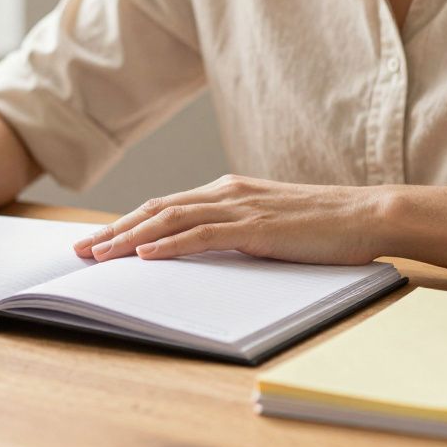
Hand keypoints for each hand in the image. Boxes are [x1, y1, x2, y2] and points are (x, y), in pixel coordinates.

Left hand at [72, 175, 383, 265]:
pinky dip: (170, 244)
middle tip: (80, 251)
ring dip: (130, 238)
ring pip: (170, 220)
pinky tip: (146, 254)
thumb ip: (234, 231)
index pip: (164, 206)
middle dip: (114, 231)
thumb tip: (201, 249)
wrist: (367, 213)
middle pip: (156, 210)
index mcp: (228, 191)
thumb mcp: (268, 224)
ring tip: (99, 255)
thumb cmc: (323, 226)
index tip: (97, 241)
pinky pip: (202, 235)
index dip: (126, 223)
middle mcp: (226, 192)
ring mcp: (240, 207)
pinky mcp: (256, 227)